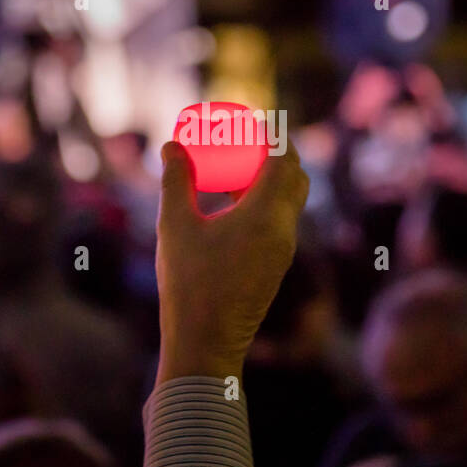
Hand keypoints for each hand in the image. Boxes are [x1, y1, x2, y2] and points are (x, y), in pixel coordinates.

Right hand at [154, 139, 309, 384]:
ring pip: (289, 202)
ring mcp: (283, 252)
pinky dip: (264, 205)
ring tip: (231, 176)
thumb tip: (172, 144)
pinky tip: (229, 210)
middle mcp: (284, 231)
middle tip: (243, 145)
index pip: (284, 159)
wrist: (205, 344)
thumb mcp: (175, 227)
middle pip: (295, 177)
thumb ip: (176, 180)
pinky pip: (280, 223)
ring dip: (268, 181)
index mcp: (266, 216)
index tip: (251, 122)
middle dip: (274, 155)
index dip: (271, 135)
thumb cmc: (188, 284)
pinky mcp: (276, 267)